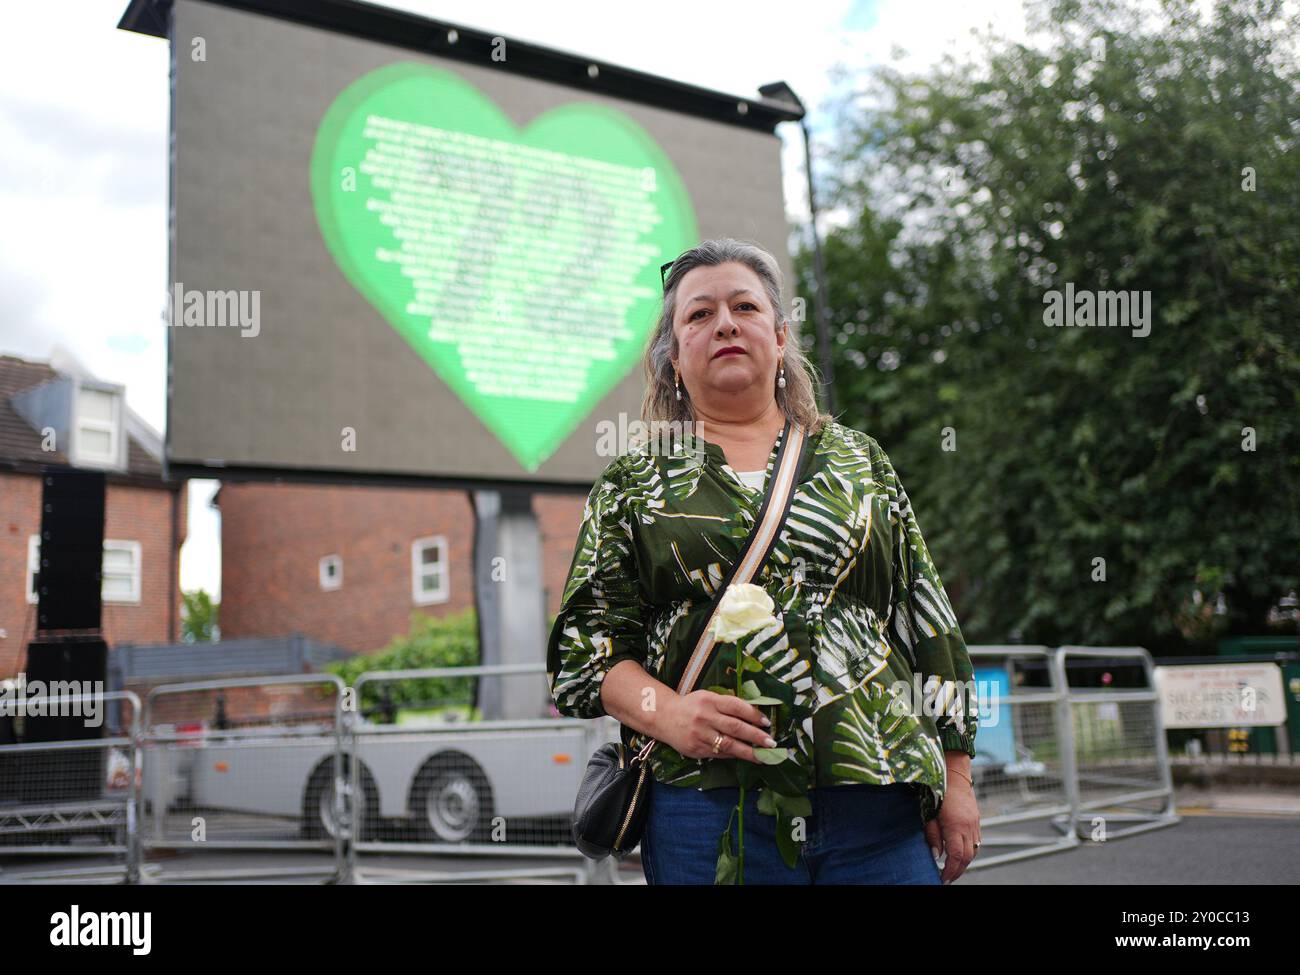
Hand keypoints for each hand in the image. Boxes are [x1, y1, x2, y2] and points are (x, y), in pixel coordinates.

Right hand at [661, 690, 775, 762]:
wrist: (664, 717)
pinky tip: (744, 756)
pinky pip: (719, 753)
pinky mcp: (696, 749)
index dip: (753, 715)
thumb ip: (727, 705)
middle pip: (735, 727)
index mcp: (710, 700)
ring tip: (763, 756)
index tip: (767, 722)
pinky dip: (733, 755)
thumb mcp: (708, 697)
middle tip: (772, 742)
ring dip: (748, 751)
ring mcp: (700, 734)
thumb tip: (755, 716)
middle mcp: (705, 717)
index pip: (736, 707)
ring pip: (728, 744)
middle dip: (756, 736)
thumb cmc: (692, 706)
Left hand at [923, 771, 980, 884]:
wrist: (954, 774)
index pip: (956, 855)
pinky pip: (976, 842)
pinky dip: (969, 852)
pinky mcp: (977, 821)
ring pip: (974, 851)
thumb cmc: (937, 792)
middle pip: (968, 857)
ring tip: (952, 870)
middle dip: (957, 870)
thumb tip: (936, 855)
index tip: (942, 879)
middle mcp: (968, 827)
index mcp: (956, 825)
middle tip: (947, 879)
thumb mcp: (929, 813)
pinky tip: (960, 856)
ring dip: (964, 863)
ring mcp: (975, 824)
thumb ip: (933, 835)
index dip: (950, 870)